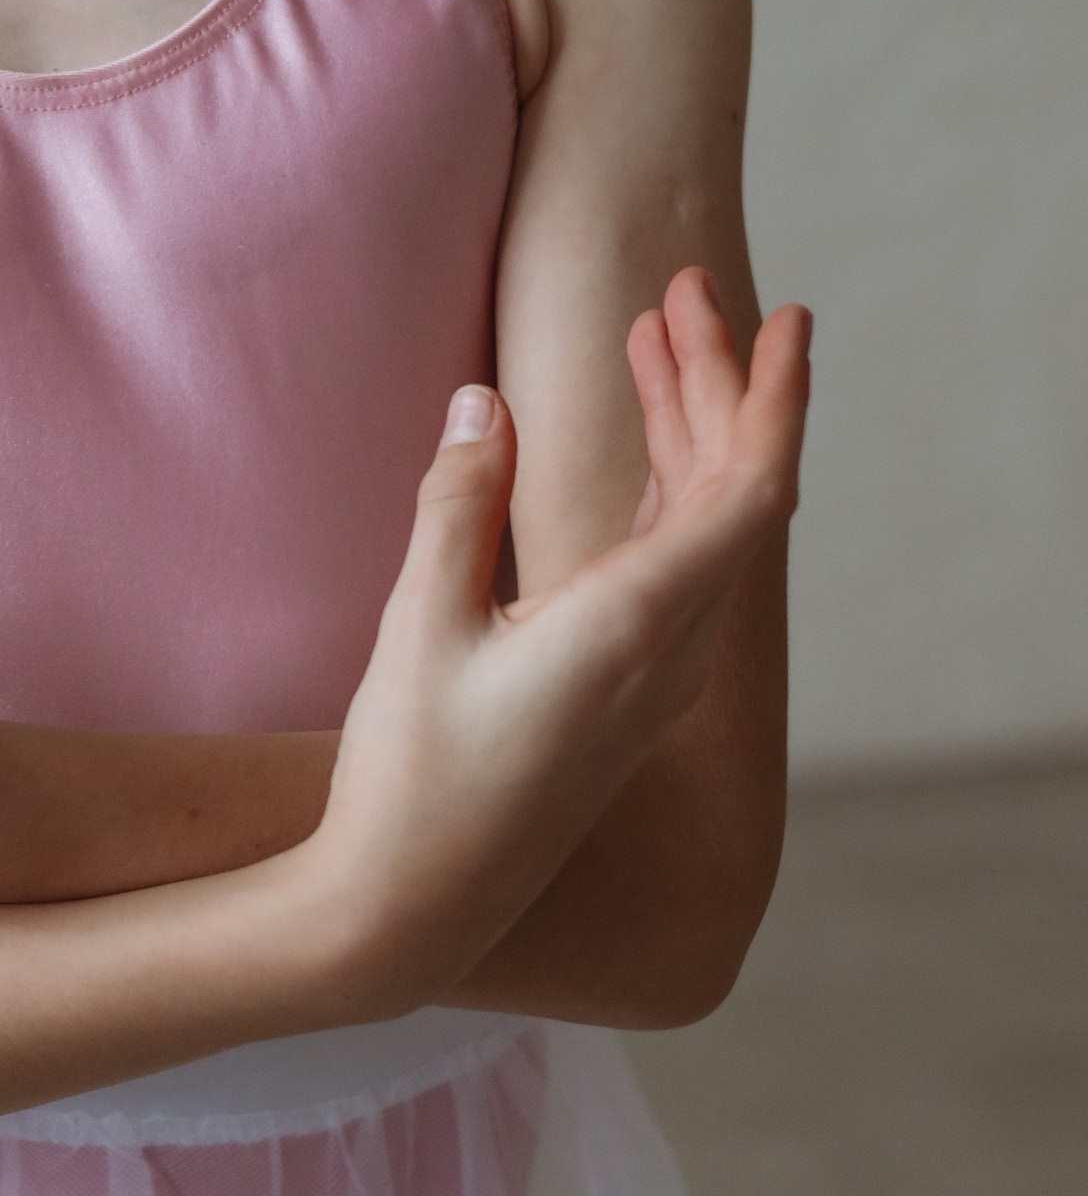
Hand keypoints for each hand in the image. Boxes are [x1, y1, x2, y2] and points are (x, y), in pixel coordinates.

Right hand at [313, 269, 810, 1012]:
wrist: (408, 907)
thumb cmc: (410, 775)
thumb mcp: (420, 623)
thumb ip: (458, 504)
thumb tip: (482, 403)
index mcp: (634, 626)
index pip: (750, 492)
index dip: (775, 397)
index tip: (787, 319)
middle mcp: (666, 652)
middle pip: (730, 493)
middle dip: (716, 382)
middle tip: (682, 288)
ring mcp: (651, 677)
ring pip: (702, 527)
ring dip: (685, 430)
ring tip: (652, 337)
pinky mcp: (623, 692)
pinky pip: (674, 566)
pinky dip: (662, 490)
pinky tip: (636, 448)